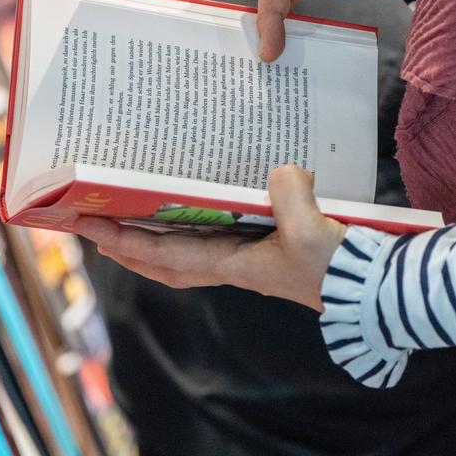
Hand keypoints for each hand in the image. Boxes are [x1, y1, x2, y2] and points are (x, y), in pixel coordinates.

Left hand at [72, 166, 346, 311]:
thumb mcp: (309, 230)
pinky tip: (187, 214)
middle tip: (94, 227)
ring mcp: (241, 259)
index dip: (122, 241)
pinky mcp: (258, 249)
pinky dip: (183, 233)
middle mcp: (227, 266)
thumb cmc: (335, 266)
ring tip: (127, 222)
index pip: (162, 254)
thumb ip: (288, 195)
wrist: (366, 285)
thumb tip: (279, 170)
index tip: (88, 227)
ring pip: (179, 255)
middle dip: (124, 248)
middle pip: (160, 262)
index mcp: (229, 265)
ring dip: (148, 244)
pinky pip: (206, 241)